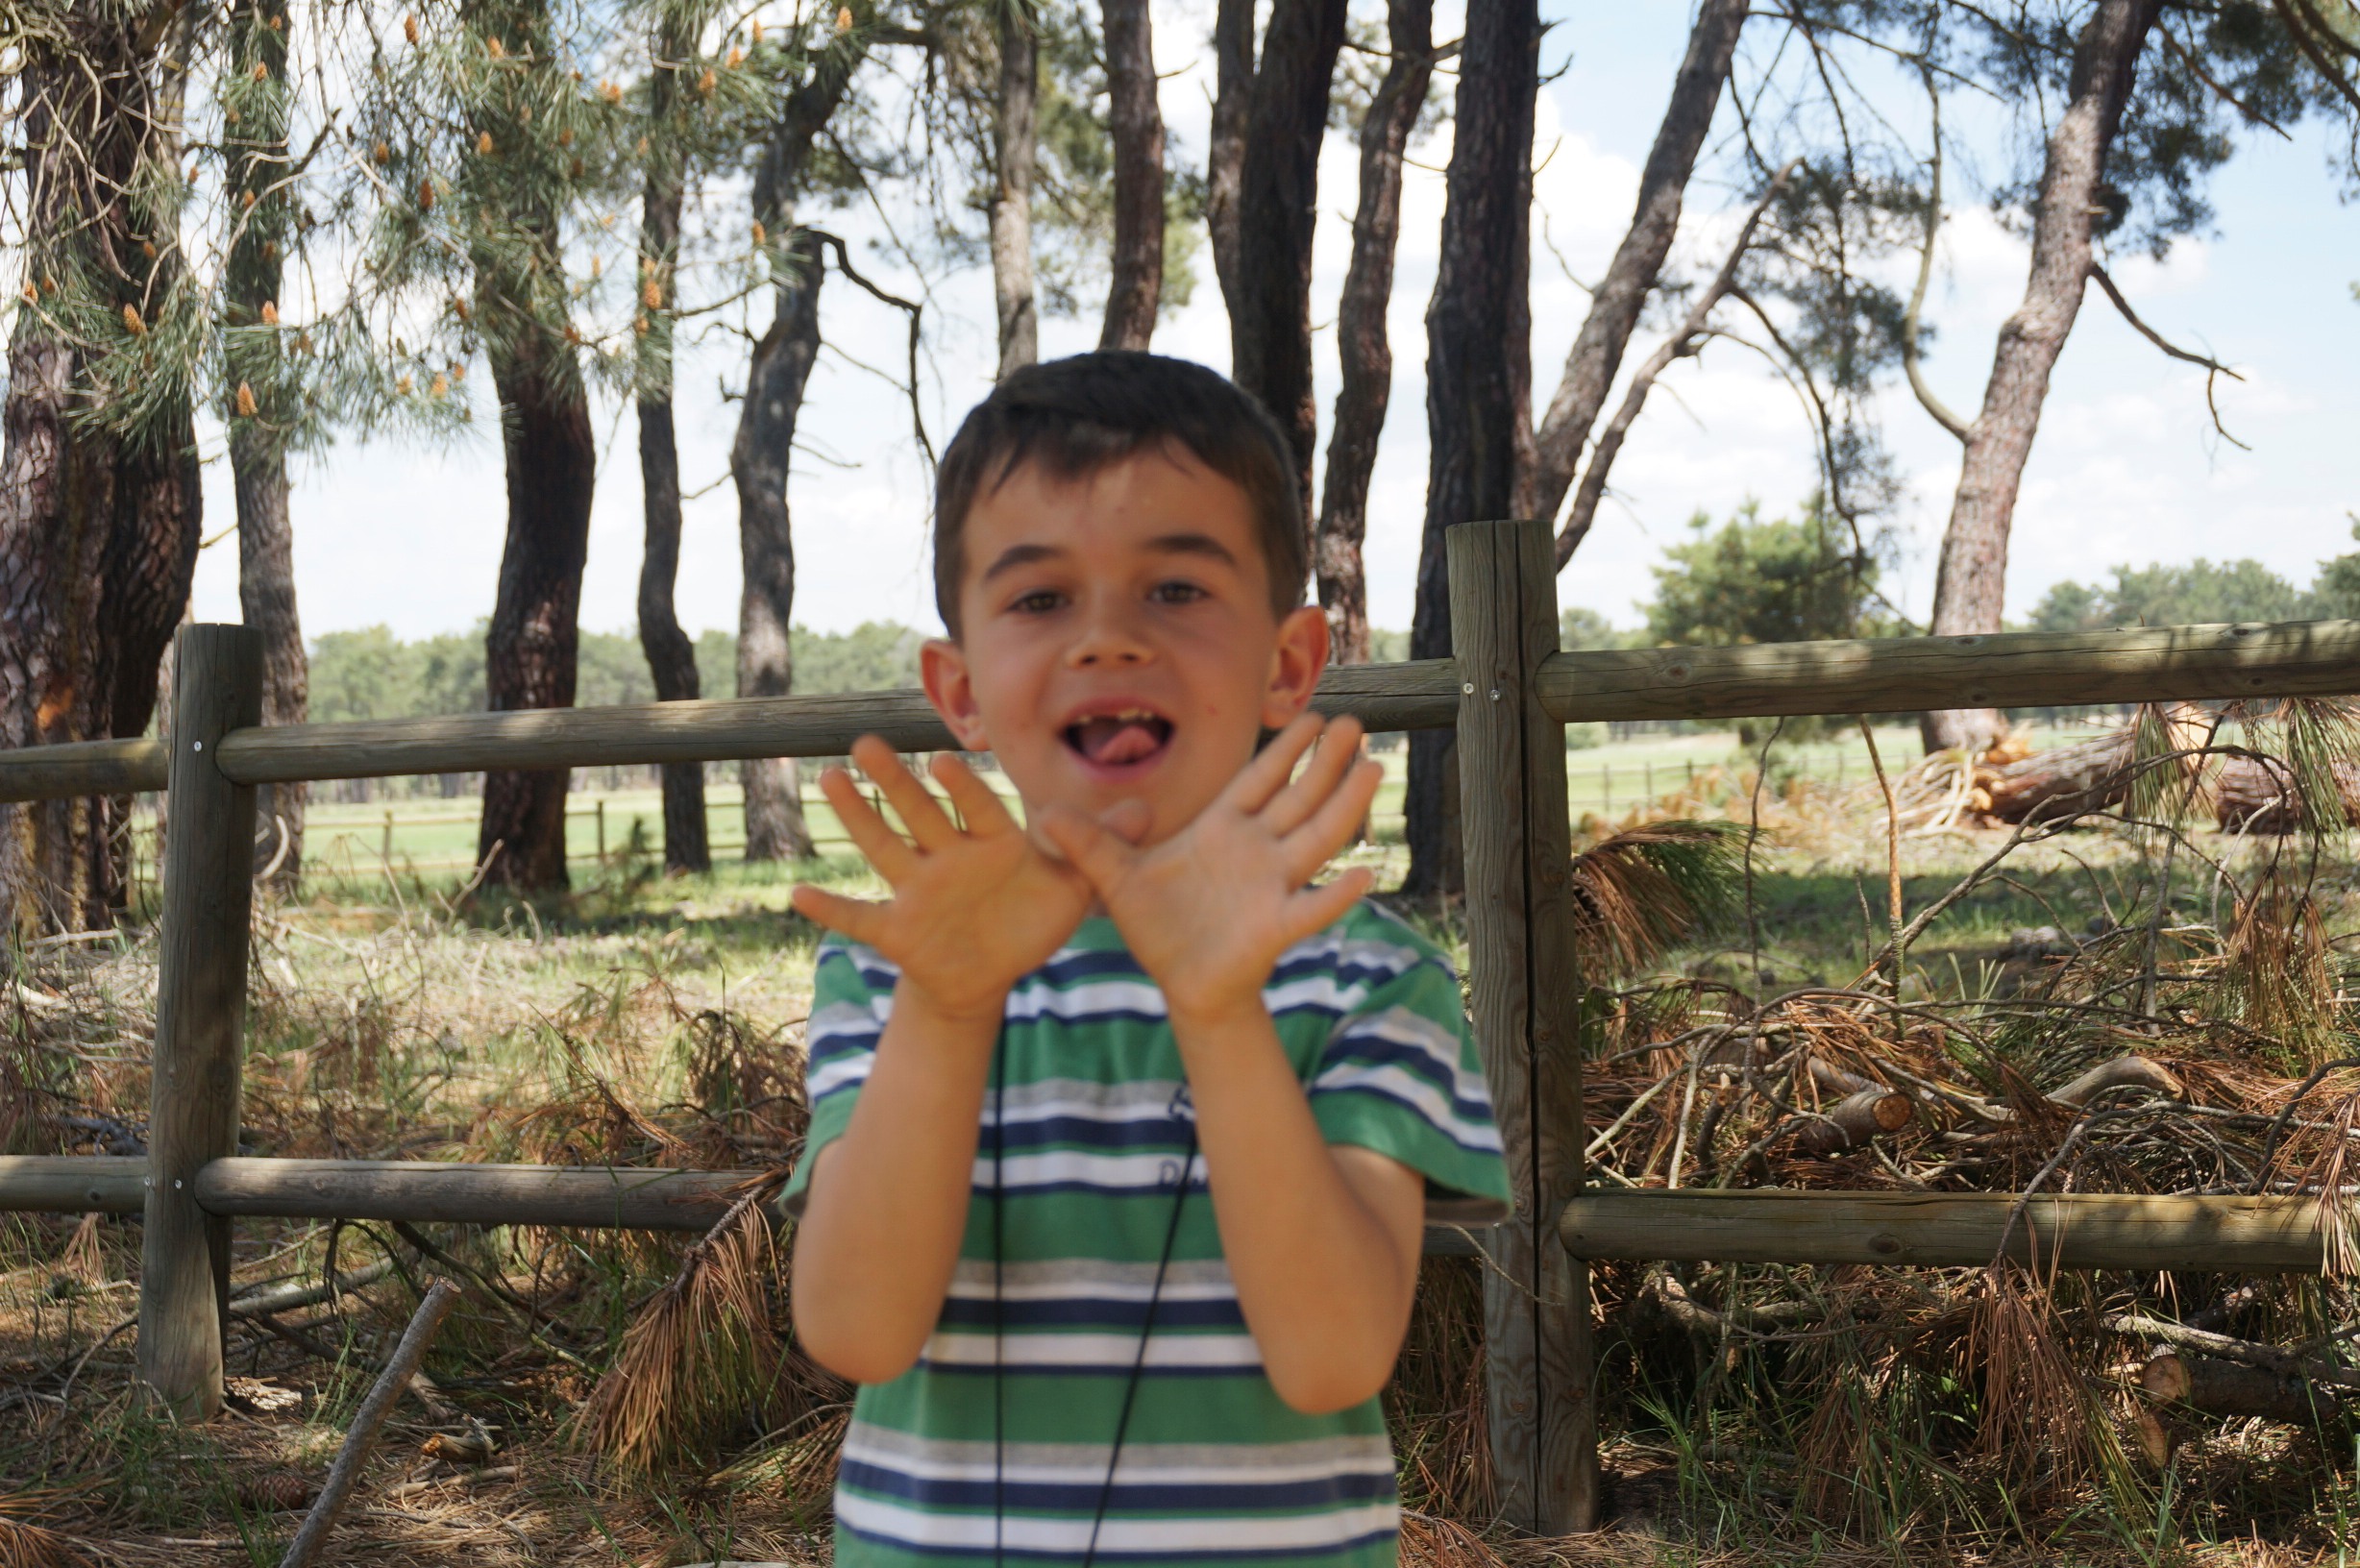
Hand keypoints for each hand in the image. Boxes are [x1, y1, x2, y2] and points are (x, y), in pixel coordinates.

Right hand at [791, 738, 1142, 1022]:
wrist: (992, 971)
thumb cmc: (1031, 918)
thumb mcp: (1074, 888)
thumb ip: (1101, 848)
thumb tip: (1146, 810)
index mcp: (992, 842)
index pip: (977, 809)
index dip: (963, 790)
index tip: (946, 761)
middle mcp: (948, 857)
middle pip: (919, 814)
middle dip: (894, 782)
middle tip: (866, 742)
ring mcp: (918, 891)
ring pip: (883, 849)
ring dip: (856, 819)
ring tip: (830, 780)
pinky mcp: (898, 930)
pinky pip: (860, 919)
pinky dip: (832, 910)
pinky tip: (798, 897)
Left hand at [1037, 714, 1382, 1025]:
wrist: (1179, 983)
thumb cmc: (1156, 926)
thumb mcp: (1115, 879)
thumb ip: (1088, 844)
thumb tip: (1046, 813)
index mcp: (1222, 830)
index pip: (1260, 779)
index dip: (1286, 749)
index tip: (1313, 715)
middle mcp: (1256, 851)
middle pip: (1298, 798)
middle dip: (1326, 762)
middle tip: (1355, 722)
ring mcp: (1271, 886)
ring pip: (1315, 839)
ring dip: (1344, 805)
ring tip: (1374, 769)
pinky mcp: (1274, 926)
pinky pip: (1310, 907)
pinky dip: (1336, 893)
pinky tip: (1364, 874)